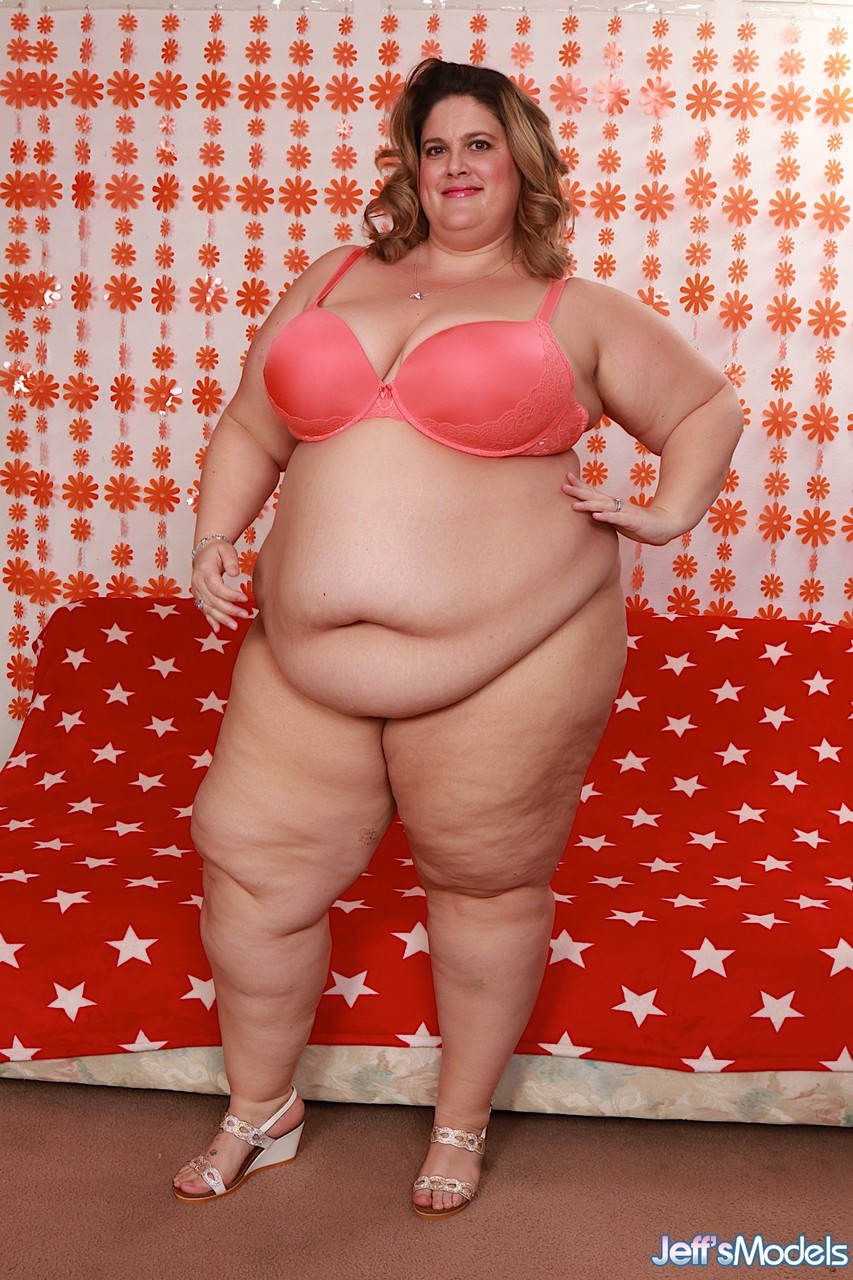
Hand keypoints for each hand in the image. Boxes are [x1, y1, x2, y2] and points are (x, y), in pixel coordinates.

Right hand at [191, 541, 250, 631]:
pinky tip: (218, 629)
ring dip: (221, 619)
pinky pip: (204, 610)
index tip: (244, 599)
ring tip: (235, 626)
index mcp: (204, 572)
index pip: (216, 587)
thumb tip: (236, 573)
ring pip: (208, 608)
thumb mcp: (226, 549)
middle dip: (229, 610)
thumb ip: (231, 560)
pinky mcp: (199, 597)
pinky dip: (211, 620)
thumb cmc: (217, 550)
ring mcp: (197, 591)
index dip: (230, 595)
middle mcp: (198, 583)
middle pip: (213, 601)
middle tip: (245, 615)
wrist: (204, 551)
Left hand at [561, 472, 681, 546]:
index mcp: (612, 504)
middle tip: (563, 486)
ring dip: (589, 505)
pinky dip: (607, 517)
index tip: (566, 478)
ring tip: (574, 504)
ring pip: (604, 507)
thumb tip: (588, 512)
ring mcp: (624, 511)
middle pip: (595, 497)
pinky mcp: (632, 521)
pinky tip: (596, 516)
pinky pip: (617, 518)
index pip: (593, 493)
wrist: (662, 526)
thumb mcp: (616, 518)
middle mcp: (616, 504)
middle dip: (579, 492)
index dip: (580, 486)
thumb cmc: (637, 524)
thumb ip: (603, 514)